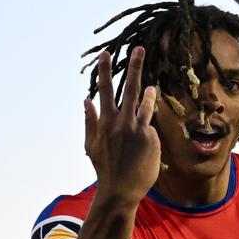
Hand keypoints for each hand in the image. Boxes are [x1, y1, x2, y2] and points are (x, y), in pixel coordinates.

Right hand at [84, 47, 160, 205]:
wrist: (121, 190)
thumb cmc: (104, 167)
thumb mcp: (91, 144)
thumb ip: (90, 120)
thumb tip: (86, 100)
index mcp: (106, 122)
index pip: (104, 90)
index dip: (105, 71)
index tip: (106, 54)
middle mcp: (123, 122)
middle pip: (130, 88)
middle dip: (135, 66)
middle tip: (139, 49)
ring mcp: (138, 129)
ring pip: (145, 103)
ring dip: (148, 93)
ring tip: (152, 87)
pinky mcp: (151, 138)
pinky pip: (149, 128)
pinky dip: (145, 133)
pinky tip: (141, 148)